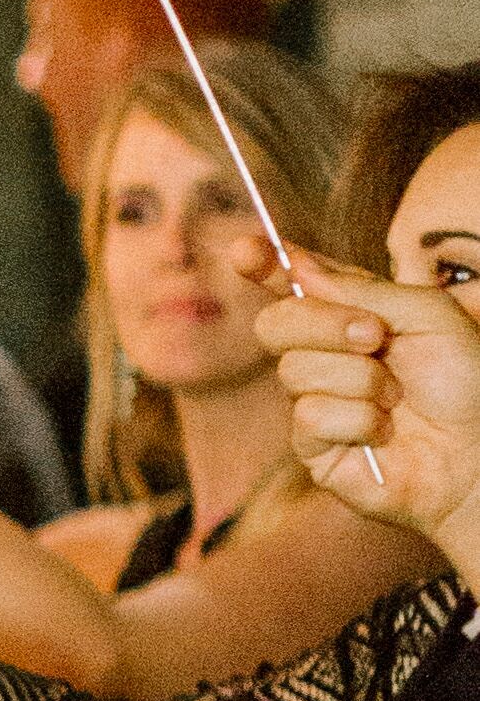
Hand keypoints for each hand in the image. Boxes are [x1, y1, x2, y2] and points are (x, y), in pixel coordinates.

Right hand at [262, 262, 479, 535]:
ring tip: (397, 398)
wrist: (477, 449)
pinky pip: (310, 417)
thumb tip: (300, 268)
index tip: (243, 250)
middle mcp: (325, 353)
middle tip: (375, 336)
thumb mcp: (428, 314)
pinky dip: (359, 420)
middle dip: (323, 324)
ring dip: (360, 379)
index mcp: (352, 312)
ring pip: (295, 371)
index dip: (264, 264)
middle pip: (275, 323)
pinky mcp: (313, 446)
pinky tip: (384, 433)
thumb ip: (364, 290)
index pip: (295, 282)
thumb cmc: (464, 380)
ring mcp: (314, 399)